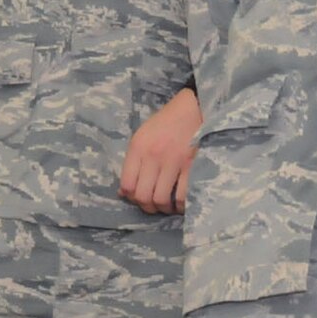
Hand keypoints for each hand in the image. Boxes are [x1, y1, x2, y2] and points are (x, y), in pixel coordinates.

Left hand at [118, 88, 200, 214]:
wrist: (193, 108)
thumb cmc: (166, 123)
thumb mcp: (143, 136)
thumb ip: (133, 162)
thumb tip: (123, 192)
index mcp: (138, 147)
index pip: (127, 184)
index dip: (131, 197)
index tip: (139, 198)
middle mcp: (153, 155)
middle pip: (142, 196)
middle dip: (147, 207)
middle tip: (154, 206)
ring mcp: (173, 161)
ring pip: (161, 199)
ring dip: (164, 209)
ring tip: (168, 206)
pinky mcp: (192, 165)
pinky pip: (183, 196)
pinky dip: (181, 206)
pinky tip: (181, 203)